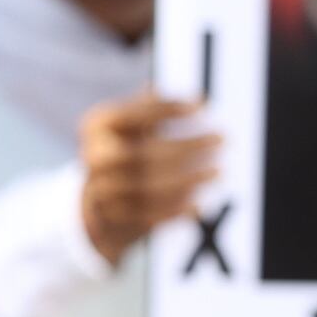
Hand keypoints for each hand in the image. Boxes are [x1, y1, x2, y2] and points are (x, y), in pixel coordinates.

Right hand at [77, 92, 221, 265]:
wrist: (96, 203)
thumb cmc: (123, 152)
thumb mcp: (130, 126)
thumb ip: (155, 110)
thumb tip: (198, 99)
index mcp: (95, 125)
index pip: (133, 114)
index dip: (168, 108)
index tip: (203, 105)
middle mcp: (94, 155)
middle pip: (144, 153)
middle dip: (187, 146)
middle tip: (222, 138)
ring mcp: (101, 187)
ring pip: (150, 187)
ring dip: (190, 180)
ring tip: (218, 171)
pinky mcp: (115, 216)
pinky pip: (151, 214)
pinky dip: (179, 208)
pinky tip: (202, 202)